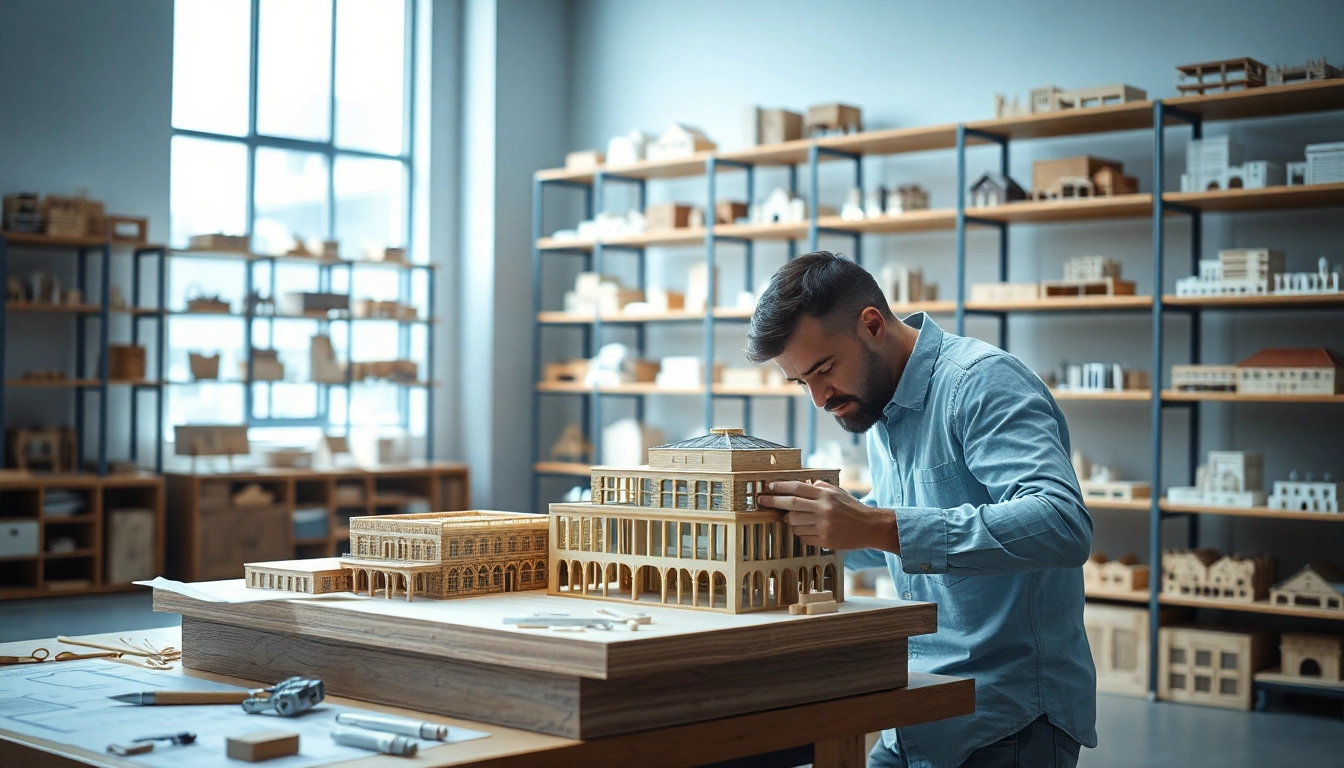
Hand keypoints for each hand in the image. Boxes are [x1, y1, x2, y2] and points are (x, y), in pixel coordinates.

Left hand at [757, 480, 900, 552]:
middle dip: (773, 502)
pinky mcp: (824, 540)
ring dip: (790, 521)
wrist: (870, 527)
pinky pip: (802, 537)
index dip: (780, 487)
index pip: (797, 488)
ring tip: (796, 518)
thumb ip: (820, 487)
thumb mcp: (838, 492)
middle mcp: (823, 509)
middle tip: (762, 501)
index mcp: (825, 495)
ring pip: (794, 523)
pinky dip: (801, 533)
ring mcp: (823, 526)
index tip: (768, 487)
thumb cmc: (852, 508)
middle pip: (791, 505)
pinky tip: (808, 529)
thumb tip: (803, 484)